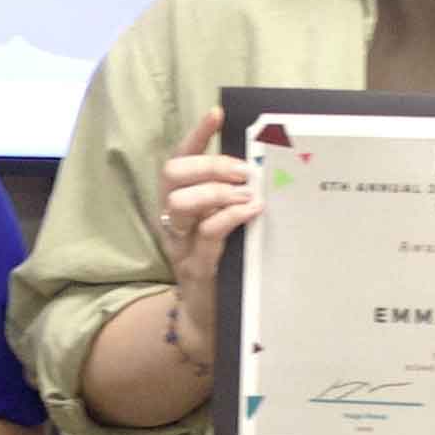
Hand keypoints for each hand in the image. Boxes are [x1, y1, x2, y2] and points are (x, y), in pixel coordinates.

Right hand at [154, 103, 259, 347]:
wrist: (208, 320)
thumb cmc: (221, 265)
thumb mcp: (222, 226)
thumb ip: (231, 198)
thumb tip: (262, 168)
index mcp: (178, 204)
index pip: (180, 159)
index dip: (196, 136)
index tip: (217, 114)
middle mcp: (172, 221)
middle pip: (174, 176)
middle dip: (210, 166)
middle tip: (242, 171)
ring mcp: (180, 245)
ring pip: (182, 203)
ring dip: (216, 191)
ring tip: (246, 193)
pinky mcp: (196, 268)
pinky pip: (207, 235)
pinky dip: (229, 217)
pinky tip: (251, 211)